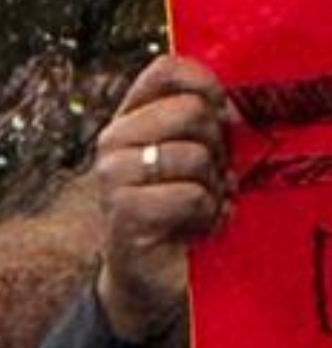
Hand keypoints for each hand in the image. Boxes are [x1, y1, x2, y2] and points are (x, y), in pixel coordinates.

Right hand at [94, 55, 232, 341]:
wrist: (149, 276)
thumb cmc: (180, 211)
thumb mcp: (195, 155)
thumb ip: (205, 121)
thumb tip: (236, 106)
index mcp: (130, 118)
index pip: (165, 70)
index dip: (205, 84)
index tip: (223, 115)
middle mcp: (112, 141)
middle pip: (189, 111)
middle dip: (216, 147)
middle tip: (210, 176)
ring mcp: (111, 177)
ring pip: (192, 155)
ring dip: (212, 187)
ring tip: (202, 206)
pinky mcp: (122, 213)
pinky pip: (189, 195)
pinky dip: (205, 215)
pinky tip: (195, 227)